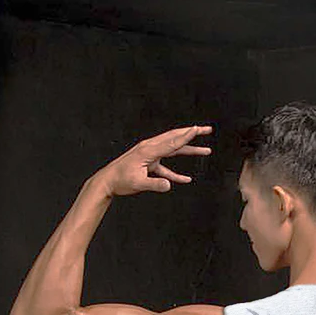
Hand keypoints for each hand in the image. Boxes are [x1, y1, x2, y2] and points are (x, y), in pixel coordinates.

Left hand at [96, 125, 212, 196]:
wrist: (108, 181)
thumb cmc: (120, 180)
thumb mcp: (138, 183)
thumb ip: (154, 184)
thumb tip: (169, 185)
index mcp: (148, 150)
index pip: (172, 142)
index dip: (186, 136)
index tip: (198, 129)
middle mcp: (150, 149)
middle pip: (175, 138)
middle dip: (192, 133)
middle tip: (207, 129)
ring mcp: (151, 155)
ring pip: (174, 150)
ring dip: (190, 150)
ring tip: (206, 150)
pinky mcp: (150, 164)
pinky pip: (167, 168)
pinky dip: (176, 173)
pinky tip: (186, 179)